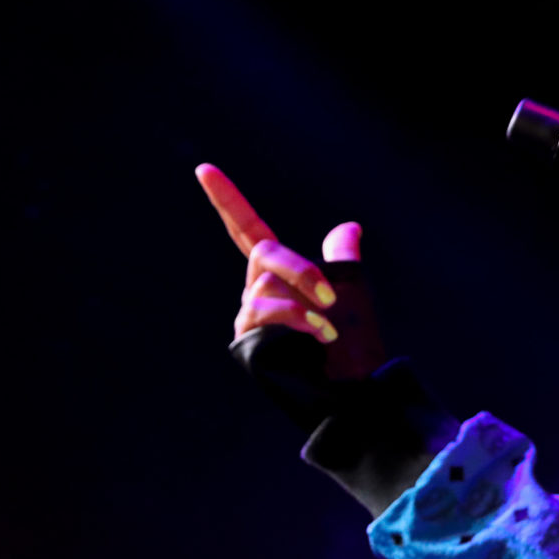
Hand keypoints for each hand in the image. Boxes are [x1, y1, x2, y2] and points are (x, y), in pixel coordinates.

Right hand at [195, 164, 358, 345]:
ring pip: (267, 286)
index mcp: (278, 274)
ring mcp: (250, 317)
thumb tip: (349, 228)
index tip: (204, 169)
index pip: (247, 229)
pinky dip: (296, 319)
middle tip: (332, 298)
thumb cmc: (355, 346)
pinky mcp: (248, 340)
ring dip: (306, 303)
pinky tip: (317, 337)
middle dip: (302, 270)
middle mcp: (257, 292)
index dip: (228, 200)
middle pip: (265, 253)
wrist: (355, 390)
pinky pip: (264, 313)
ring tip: (328, 330)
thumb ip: (341, 261)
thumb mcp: (353, 293)